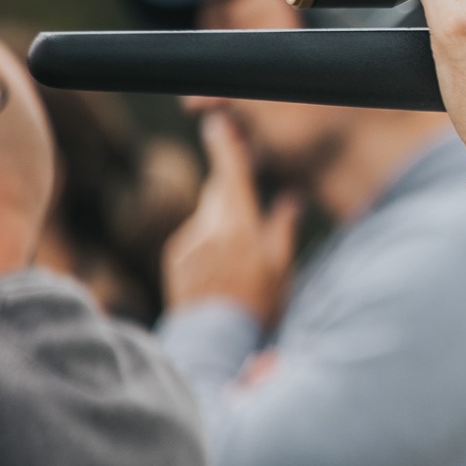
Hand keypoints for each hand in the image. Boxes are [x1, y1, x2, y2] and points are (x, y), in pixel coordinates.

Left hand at [163, 113, 299, 324]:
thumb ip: (282, 227)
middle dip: (232, 190)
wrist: (214, 342)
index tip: (216, 123)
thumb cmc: (257, 307)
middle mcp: (208, 228)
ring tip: (240, 256)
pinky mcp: (175, 256)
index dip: (224, 146)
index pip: (230, 174)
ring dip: (222, 220)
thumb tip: (291, 199)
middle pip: (218, 191)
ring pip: (207, 214)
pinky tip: (220, 269)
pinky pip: (195, 235)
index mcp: (239, 226)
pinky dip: (207, 240)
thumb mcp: (281, 267)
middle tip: (251, 206)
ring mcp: (187, 242)